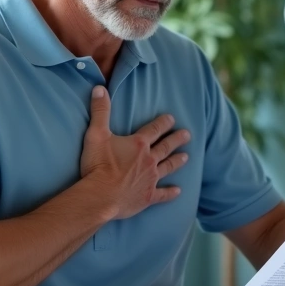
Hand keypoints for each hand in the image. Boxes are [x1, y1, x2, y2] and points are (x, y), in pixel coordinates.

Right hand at [81, 85, 189, 219]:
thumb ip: (100, 111)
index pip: (154, 129)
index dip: (163, 123)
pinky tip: (178, 191)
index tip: (172, 118)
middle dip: (176, 139)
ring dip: (177, 161)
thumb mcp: (96, 134)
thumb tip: (99, 88)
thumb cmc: (98, 165)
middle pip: (166, 147)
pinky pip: (163, 194)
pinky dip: (170, 193)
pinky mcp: (148, 197)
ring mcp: (150, 179)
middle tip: (187, 135)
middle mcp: (148, 160)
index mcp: (138, 144)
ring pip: (168, 167)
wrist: (100, 196)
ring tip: (187, 157)